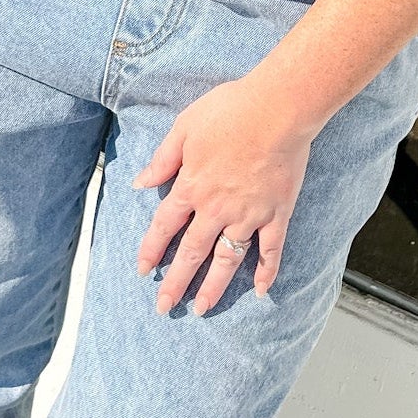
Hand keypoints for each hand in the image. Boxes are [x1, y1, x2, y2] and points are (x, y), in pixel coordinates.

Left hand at [132, 77, 314, 313]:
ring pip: (227, 259)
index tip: (143, 271)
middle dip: (175, 283)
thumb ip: (162, 159)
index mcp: (191, 186)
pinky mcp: (277, 213)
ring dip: (213, 287)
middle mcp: (216, 208)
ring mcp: (248, 215)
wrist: (277, 109)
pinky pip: (271, 249)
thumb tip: (140, 182)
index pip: (164, 226)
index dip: (151, 250)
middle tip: (165, 307)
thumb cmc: (231, 110)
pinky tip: (261, 290)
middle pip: (191, 252)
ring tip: (202, 308)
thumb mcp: (184, 128)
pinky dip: (267, 271)